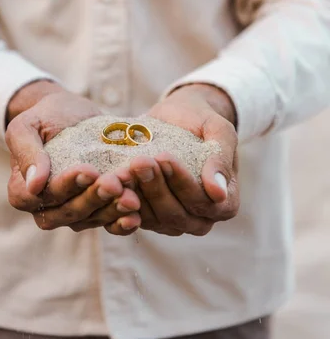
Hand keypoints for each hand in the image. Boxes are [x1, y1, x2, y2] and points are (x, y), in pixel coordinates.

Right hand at [6, 80, 140, 234]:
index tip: (88, 171)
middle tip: (115, 183)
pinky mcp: (96, 209)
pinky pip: (108, 223)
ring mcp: (73, 211)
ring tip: (131, 197)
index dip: (67, 186)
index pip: (44, 196)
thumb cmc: (44, 117)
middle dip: (94, 198)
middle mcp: (46, 208)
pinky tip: (136, 216)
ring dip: (112, 210)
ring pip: (92, 219)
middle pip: (70, 212)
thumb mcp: (27, 126)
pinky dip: (122, 223)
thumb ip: (27, 152)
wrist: (70, 113)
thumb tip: (34, 184)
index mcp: (23, 191)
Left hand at [105, 84, 238, 236]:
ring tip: (124, 168)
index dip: (183, 183)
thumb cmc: (202, 121)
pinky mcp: (147, 217)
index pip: (204, 203)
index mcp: (226, 203)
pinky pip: (132, 216)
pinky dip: (121, 200)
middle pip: (176, 214)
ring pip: (152, 218)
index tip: (164, 157)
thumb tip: (218, 193)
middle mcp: (200, 219)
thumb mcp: (218, 130)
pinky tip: (112, 179)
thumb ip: (221, 158)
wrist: (178, 117)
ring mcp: (172, 221)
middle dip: (156, 187)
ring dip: (136, 194)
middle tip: (139, 161)